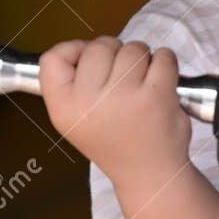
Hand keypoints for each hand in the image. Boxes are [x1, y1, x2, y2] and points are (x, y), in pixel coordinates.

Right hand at [38, 37, 190, 186]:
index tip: (88, 61)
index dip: (72, 50)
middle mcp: (88, 102)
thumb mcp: (74, 119)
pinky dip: (166, 63)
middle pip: (98, 45)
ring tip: (142, 86)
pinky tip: (161, 84)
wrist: (147, 174)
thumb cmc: (114, 140)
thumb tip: (84, 45)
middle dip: (115, 54)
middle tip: (122, 82)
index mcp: (63, 108)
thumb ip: (71, 83)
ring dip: (142, 59)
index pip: (52, 58)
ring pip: (133, 47)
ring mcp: (123, 97)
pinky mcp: (156, 96)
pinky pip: (163, 56)